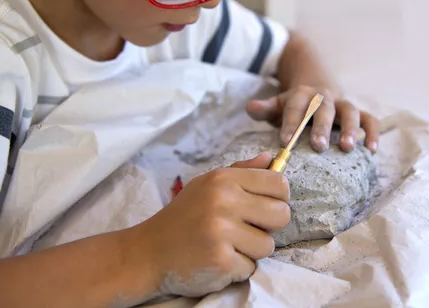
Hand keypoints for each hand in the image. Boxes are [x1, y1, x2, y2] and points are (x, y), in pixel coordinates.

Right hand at [128, 153, 289, 297]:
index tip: (264, 207)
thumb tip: (272, 159)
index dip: (278, 198)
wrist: (147, 252)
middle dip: (268, 226)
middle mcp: (224, 201)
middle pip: (281, 214)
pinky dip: (237, 268)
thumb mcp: (208, 185)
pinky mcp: (221, 260)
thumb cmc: (183, 217)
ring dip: (251, 251)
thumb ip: (242, 171)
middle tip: (245, 229)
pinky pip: (251, 267)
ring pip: (268, 245)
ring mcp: (222, 231)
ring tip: (226, 245)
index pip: (278, 183)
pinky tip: (216, 259)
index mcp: (224, 180)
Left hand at [246, 85, 378, 152]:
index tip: (285, 141)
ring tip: (348, 148)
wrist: (316, 85)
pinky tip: (372, 150)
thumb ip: (265, 108)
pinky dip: (373, 132)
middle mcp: (324, 97)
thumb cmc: (294, 106)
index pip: (295, 107)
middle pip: (324, 109)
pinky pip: (369, 119)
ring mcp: (342, 105)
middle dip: (322, 127)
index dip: (290, 123)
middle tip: (319, 146)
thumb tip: (250, 107)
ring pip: (350, 111)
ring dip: (351, 129)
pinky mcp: (358, 113)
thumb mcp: (277, 104)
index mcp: (301, 95)